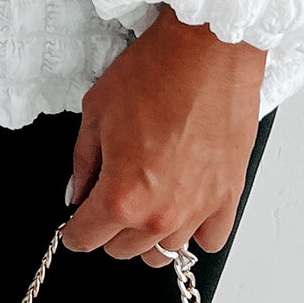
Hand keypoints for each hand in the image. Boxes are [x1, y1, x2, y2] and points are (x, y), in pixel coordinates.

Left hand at [61, 5, 266, 267]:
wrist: (207, 50)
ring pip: (164, 252)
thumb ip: (83, 163)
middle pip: (124, 250)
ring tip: (147, 199)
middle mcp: (161, 213)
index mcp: (122, 196)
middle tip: (110, 197)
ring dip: (149, 233)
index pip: (86, 239)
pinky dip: (194, 230)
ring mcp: (198, 209)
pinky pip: (209, 240)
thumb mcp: (96, 112)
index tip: (75, 223)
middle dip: (109, 228)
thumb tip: (78, 191)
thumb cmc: (154, 73)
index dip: (74, 230)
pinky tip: (184, 207)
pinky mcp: (228, 196)